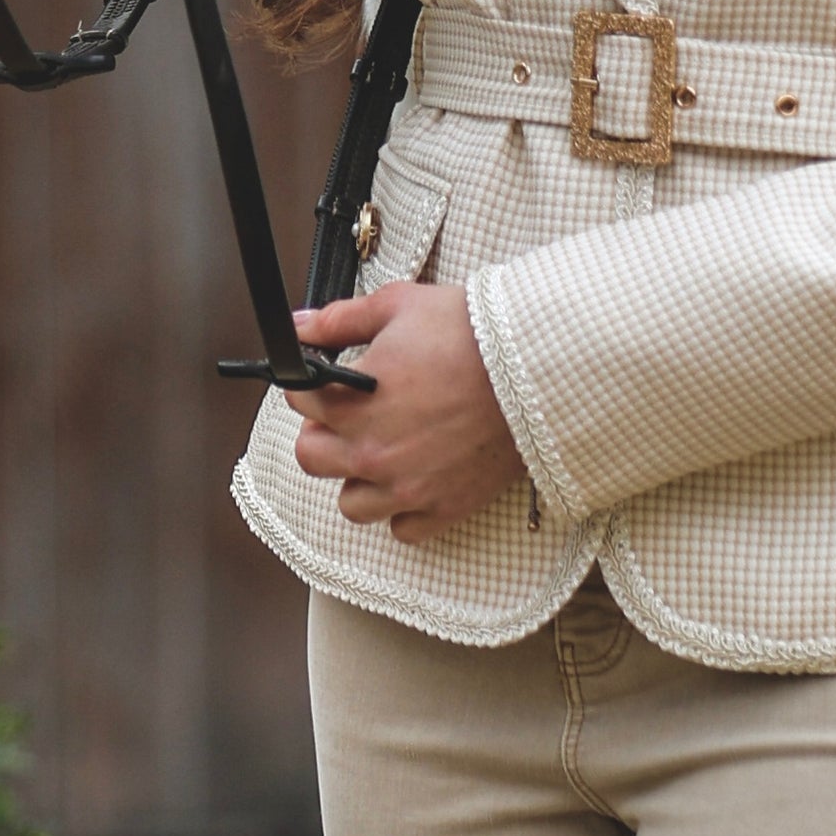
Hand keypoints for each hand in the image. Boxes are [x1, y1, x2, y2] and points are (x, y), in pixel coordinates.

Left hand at [289, 279, 523, 535]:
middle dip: (326, 433)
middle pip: (312, 458)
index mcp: (352, 404)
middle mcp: (371, 453)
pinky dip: (405, 508)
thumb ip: (340, 319)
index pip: (300, 402)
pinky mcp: (443, 507)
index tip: (331, 381)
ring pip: (352, 503)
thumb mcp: (399, 306)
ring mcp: (406, 487)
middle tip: (354, 415)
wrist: (536, 365)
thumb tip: (299, 325)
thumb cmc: (469, 332)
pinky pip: (402, 529)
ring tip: (387, 450)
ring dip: (361, 478)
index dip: (313, 385)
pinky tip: (419, 476)